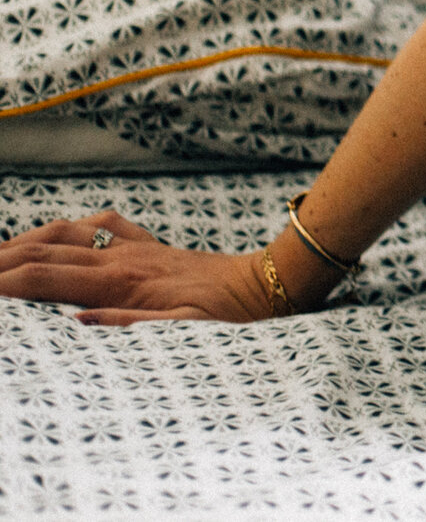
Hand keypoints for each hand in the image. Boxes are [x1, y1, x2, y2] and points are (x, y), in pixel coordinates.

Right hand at [0, 210, 269, 324]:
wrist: (264, 284)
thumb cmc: (225, 316)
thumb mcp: (180, 332)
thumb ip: (129, 325)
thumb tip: (77, 321)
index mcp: (123, 281)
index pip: (44, 277)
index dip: (2, 281)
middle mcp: (121, 257)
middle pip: (43, 250)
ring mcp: (133, 246)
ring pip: (65, 233)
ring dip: (24, 240)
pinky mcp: (147, 243)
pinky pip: (100, 227)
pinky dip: (69, 229)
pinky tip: (55, 235)